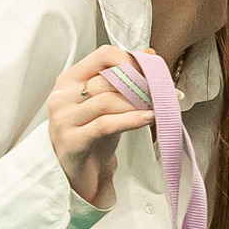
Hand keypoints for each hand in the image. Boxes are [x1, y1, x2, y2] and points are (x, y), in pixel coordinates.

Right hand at [47, 45, 154, 208]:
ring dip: (140, 103)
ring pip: (108, 101)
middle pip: (108, 79)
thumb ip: (124, 79)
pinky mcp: (72, 141)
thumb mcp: (110, 105)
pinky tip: (149, 119)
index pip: (102, 55)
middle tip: (167, 92)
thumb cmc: (93, 137)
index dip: (131, 60)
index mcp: (69, 80)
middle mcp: (62, 96)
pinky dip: (131, 120)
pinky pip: (105, 124)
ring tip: (161, 107)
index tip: (153, 72)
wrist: (79, 176)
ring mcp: (63, 119)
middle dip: (142, 85)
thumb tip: (150, 53)